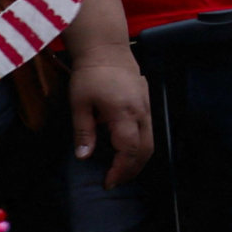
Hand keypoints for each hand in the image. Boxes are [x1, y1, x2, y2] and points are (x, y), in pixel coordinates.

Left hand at [69, 41, 153, 189]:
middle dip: (132, 170)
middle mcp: (141, 112)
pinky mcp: (147, 103)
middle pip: (146, 150)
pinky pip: (150, 131)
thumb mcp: (79, 104)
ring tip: (121, 170)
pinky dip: (141, 146)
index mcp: (123, 114)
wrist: (107, 49)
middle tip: (115, 181)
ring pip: (151, 141)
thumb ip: (84, 132)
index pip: (129, 150)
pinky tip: (127, 151)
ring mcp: (147, 107)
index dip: (120, 170)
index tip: (108, 182)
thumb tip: (84, 157)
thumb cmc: (90, 75)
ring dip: (138, 160)